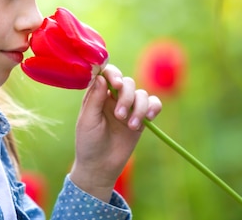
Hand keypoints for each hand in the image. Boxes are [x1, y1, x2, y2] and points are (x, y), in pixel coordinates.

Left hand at [69, 64, 161, 201]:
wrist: (100, 166)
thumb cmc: (89, 142)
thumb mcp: (88, 121)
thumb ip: (94, 99)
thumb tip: (100, 77)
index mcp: (98, 94)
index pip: (107, 74)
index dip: (113, 74)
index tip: (116, 85)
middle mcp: (114, 98)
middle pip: (127, 83)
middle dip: (126, 97)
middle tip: (120, 116)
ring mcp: (129, 107)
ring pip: (141, 93)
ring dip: (139, 107)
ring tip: (131, 125)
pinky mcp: (141, 119)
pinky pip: (153, 104)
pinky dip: (153, 107)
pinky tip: (148, 118)